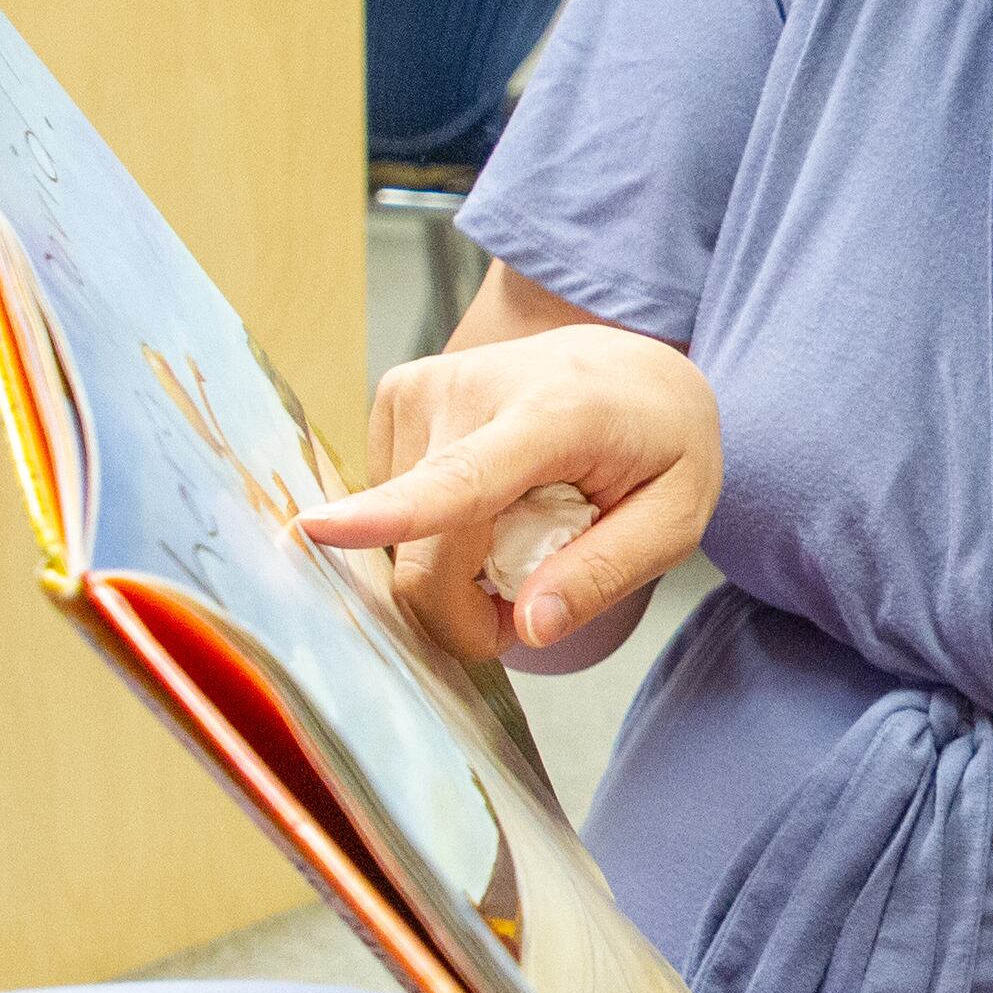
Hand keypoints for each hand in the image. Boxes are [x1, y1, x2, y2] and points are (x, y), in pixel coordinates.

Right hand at [299, 322, 720, 659]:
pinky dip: (438, 524)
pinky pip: (395, 508)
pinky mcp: (396, 395)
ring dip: (459, 560)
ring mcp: (424, 386)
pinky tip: (489, 494)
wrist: (632, 362)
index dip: (390, 514)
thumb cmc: (661, 441)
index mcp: (553, 415)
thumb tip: (528, 630)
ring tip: (525, 514)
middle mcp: (473, 387)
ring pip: (404, 539)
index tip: (318, 530)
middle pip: (424, 553)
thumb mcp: (675, 517)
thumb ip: (605, 575)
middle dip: (468, 607)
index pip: (464, 478)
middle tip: (539, 587)